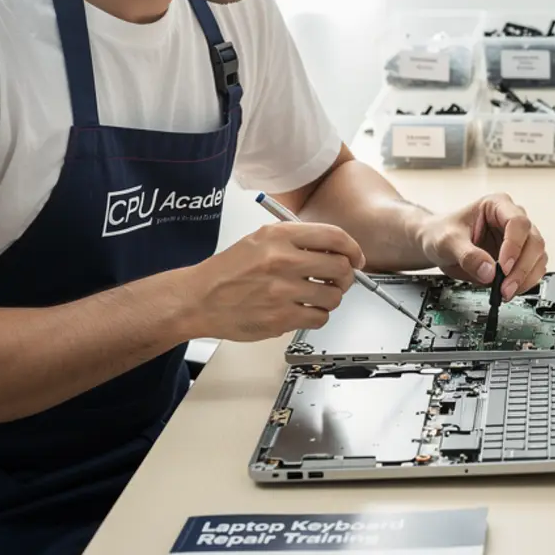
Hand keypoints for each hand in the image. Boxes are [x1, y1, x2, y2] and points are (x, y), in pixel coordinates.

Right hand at [185, 222, 364, 340]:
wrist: (198, 299)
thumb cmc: (228, 271)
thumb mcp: (261, 240)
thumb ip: (298, 241)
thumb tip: (337, 251)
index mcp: (279, 236)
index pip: (335, 237)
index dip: (353, 249)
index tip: (356, 258)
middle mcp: (283, 260)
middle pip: (341, 268)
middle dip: (347, 276)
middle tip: (339, 281)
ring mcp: (282, 290)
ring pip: (334, 296)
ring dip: (331, 299)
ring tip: (316, 297)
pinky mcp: (281, 317)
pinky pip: (319, 318)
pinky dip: (317, 316)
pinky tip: (304, 310)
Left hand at [418, 193, 547, 297]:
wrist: (437, 243)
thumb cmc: (441, 233)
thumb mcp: (447, 242)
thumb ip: (468, 256)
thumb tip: (488, 272)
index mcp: (497, 205)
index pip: (517, 222)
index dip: (514, 245)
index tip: (502, 267)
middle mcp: (512, 219)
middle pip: (533, 241)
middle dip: (521, 268)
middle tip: (504, 287)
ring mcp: (519, 239)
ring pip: (538, 256)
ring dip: (526, 277)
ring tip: (505, 291)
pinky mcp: (519, 256)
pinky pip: (533, 269)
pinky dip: (525, 282)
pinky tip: (510, 289)